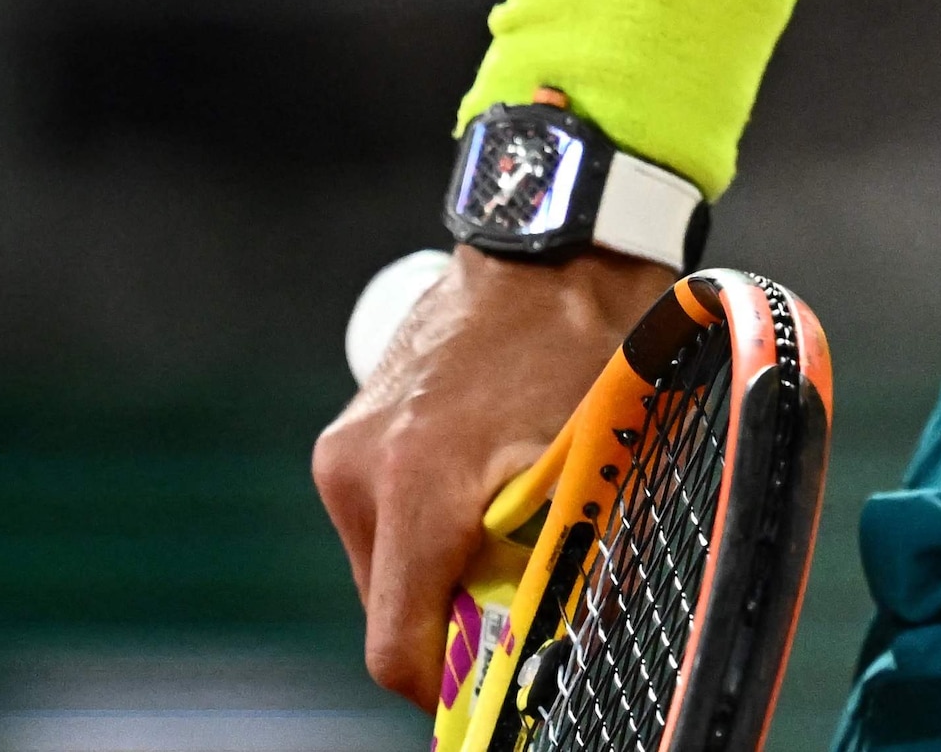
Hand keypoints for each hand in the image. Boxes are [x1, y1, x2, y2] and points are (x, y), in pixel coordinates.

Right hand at [310, 246, 674, 701]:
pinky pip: (382, 516)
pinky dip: (430, 527)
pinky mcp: (347, 432)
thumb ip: (569, 554)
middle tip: (520, 610)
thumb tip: (568, 638)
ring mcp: (345, 449)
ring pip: (386, 565)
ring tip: (512, 533)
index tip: (487, 695)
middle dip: (452, 625)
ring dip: (442, 572)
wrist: (557, 245)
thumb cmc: (591, 344)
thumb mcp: (594, 459)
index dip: (443, 688)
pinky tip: (487, 493)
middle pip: (391, 610)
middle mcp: (361, 472)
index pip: (396, 644)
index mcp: (418, 487)